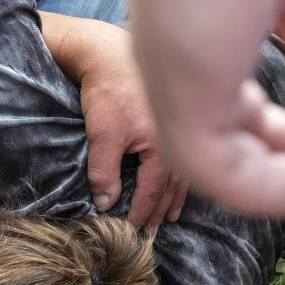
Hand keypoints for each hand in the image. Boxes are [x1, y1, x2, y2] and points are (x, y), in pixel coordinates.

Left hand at [44, 14, 188, 229]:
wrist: (112, 50)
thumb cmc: (108, 90)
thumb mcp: (102, 134)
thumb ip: (104, 173)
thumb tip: (107, 204)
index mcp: (163, 148)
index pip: (153, 193)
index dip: (141, 214)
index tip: (132, 233)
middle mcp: (178, 143)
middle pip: (171, 188)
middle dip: (159, 212)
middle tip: (149, 233)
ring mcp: (180, 132)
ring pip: (181, 176)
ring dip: (173, 199)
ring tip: (167, 217)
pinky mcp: (176, 121)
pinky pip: (182, 159)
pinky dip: (179, 178)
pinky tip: (178, 186)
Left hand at [119, 0, 284, 216]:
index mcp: (194, 28)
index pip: (217, 94)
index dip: (260, 123)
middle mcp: (174, 61)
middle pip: (208, 133)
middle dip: (260, 156)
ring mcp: (173, 84)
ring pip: (211, 163)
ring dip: (270, 188)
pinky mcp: (183, 101)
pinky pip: (225, 173)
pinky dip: (273, 194)